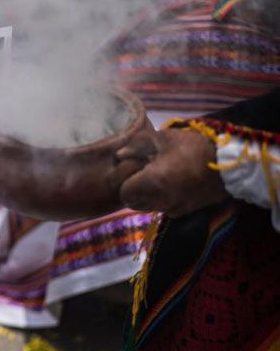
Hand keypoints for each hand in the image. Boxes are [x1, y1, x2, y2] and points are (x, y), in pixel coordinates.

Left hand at [110, 128, 230, 216]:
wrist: (230, 165)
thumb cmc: (193, 148)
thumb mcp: (163, 138)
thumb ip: (137, 146)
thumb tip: (119, 155)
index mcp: (151, 183)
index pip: (124, 193)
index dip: (125, 181)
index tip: (134, 169)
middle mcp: (159, 201)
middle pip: (134, 203)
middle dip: (134, 189)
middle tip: (144, 172)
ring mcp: (172, 209)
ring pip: (148, 207)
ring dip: (148, 195)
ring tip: (159, 176)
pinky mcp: (183, 212)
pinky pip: (163, 208)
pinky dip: (162, 199)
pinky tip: (172, 183)